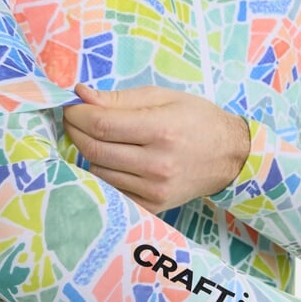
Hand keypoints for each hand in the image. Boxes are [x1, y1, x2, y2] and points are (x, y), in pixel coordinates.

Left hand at [62, 83, 250, 212]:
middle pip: (94, 150)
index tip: (70, 107)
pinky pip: (112, 190)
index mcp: (160, 130)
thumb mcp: (163, 97)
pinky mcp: (153, 206)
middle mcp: (157, 164)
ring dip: (90, 152)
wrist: (229, 156)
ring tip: (100, 138)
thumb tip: (81, 95)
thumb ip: (120, 98)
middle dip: (75, 131)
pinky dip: (105, 173)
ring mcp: (154, 189)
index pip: (101, 124)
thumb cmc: (196, 120)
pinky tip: (113, 159)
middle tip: (74, 119)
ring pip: (99, 171)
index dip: (77, 115)